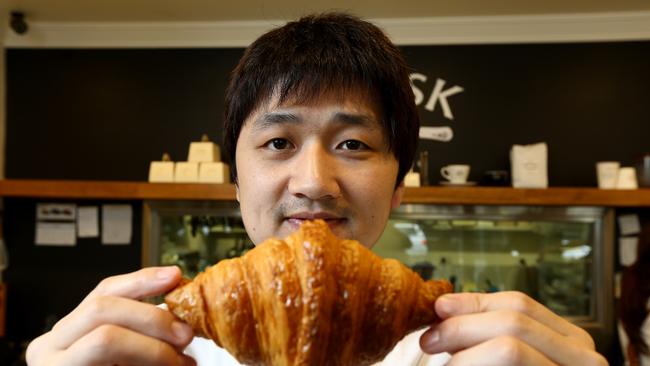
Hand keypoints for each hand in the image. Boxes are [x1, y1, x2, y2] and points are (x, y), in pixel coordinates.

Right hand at [26, 266, 195, 365]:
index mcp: (70, 330)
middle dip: (153, 316)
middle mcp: (51, 345)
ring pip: (106, 337)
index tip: (177, 277)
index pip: (105, 291)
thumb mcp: (129, 355)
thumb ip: (143, 334)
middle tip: (186, 335)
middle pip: (104, 307)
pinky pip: (107, 365)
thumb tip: (184, 318)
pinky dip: (145, 365)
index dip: (143, 280)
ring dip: (152, 347)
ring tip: (180, 363)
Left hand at [419, 291, 607, 364]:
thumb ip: (487, 337)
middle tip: (429, 340)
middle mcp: (584, 359)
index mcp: (570, 343)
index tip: (439, 308)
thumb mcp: (512, 360)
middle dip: (463, 325)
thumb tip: (444, 308)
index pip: (519, 304)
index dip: (474, 303)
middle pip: (514, 319)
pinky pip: (511, 365)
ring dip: (465, 353)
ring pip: (510, 347)